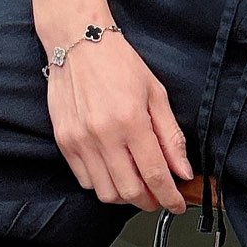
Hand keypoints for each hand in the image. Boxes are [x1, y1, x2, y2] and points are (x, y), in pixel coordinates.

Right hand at [46, 30, 191, 212]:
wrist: (77, 42)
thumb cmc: (119, 63)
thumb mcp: (156, 94)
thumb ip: (170, 136)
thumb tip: (182, 170)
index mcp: (131, 121)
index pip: (154, 174)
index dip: (169, 196)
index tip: (177, 205)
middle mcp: (102, 135)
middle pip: (129, 191)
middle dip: (149, 201)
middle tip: (159, 197)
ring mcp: (80, 140)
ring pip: (105, 192)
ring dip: (125, 196)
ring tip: (137, 185)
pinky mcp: (64, 141)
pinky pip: (85, 179)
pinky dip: (102, 183)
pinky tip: (114, 170)